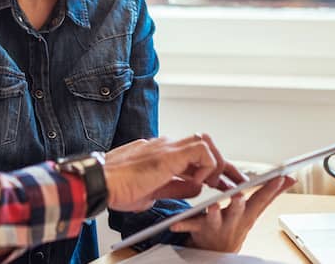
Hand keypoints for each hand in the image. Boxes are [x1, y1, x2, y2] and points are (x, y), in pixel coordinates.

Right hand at [103, 133, 244, 211]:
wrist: (99, 183)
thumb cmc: (117, 189)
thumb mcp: (153, 192)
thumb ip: (176, 186)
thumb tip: (197, 187)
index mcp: (159, 153)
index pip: (193, 154)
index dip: (211, 168)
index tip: (221, 183)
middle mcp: (164, 145)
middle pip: (203, 144)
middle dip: (222, 163)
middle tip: (234, 181)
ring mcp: (166, 146)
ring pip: (204, 142)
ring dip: (216, 163)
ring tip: (216, 183)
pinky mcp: (168, 153)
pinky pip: (201, 152)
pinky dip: (206, 167)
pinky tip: (199, 182)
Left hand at [172, 175, 296, 252]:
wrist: (217, 250)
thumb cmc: (235, 223)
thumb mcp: (255, 210)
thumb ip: (270, 193)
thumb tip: (291, 179)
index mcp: (247, 212)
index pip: (261, 199)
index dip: (271, 188)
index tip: (279, 177)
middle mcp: (233, 220)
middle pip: (238, 210)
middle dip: (238, 203)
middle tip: (238, 195)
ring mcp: (217, 225)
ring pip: (216, 218)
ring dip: (214, 212)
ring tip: (212, 205)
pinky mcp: (199, 229)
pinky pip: (190, 226)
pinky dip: (183, 224)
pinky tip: (175, 223)